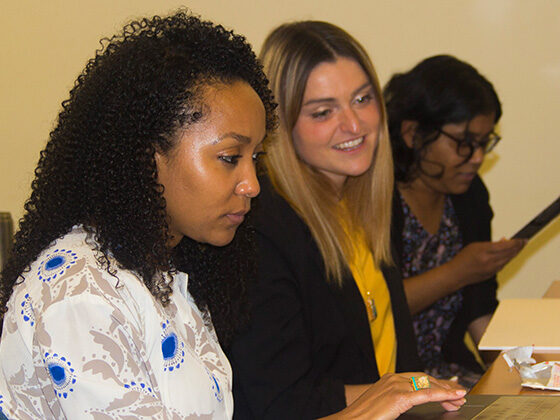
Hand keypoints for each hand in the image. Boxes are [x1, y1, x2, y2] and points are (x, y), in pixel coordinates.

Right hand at [327, 373, 465, 419]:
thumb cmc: (365, 417)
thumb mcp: (384, 405)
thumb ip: (398, 401)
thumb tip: (412, 403)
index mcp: (389, 379)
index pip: (419, 377)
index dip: (436, 383)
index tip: (450, 388)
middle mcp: (394, 378)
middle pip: (426, 379)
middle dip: (445, 386)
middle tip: (460, 394)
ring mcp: (396, 386)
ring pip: (429, 385)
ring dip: (447, 392)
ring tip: (460, 398)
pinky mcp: (399, 397)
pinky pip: (426, 394)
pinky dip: (443, 395)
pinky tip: (453, 397)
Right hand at [450, 239, 525, 286]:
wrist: (456, 274)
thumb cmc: (463, 258)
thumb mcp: (475, 246)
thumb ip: (491, 244)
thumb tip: (504, 241)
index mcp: (484, 251)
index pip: (505, 245)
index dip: (516, 242)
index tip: (522, 238)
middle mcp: (489, 260)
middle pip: (510, 253)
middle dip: (519, 246)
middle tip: (525, 241)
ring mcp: (491, 269)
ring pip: (509, 259)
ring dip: (515, 253)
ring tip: (520, 247)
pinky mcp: (492, 274)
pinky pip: (504, 265)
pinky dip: (508, 259)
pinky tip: (510, 254)